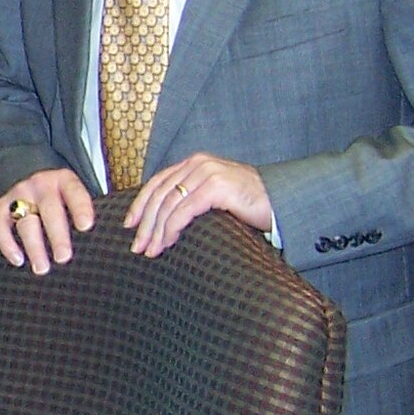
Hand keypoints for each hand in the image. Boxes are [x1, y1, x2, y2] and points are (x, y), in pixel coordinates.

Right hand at [0, 168, 95, 273]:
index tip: (86, 226)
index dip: (80, 208)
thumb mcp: (73, 194)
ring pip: (26, 222)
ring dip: (34, 246)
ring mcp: (19, 195)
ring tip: (42, 268)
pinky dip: (8, 244)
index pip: (74, 192)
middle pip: (49, 210)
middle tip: (64, 258)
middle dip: (57, 235)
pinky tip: (18, 260)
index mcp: (64, 180)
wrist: (30, 177)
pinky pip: (1, 226)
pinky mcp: (2, 206)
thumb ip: (83, 212)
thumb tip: (102, 243)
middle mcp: (41, 185)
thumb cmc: (60, 196)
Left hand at [124, 153, 271, 256]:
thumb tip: (160, 220)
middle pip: (159, 195)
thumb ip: (191, 197)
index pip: (157, 183)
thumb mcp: (214, 196)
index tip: (128, 225)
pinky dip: (171, 229)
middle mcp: (198, 164)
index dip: (140, 204)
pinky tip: (167, 243)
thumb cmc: (251, 204)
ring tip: (150, 251)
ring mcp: (207, 173)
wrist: (285, 201)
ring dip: (155, 231)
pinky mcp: (216, 187)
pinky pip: (183, 211)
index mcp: (194, 163)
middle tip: (137, 247)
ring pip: (168, 205)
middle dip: (145, 223)